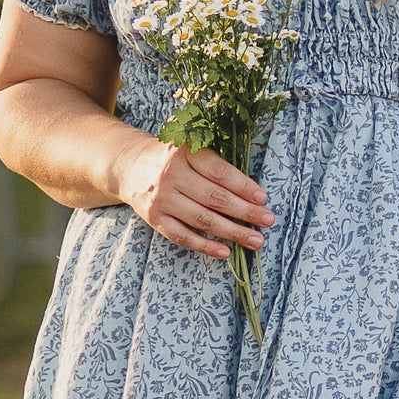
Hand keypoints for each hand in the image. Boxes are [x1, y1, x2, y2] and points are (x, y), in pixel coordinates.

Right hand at [114, 134, 272, 262]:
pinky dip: (205, 246)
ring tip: (255, 240)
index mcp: (184, 151)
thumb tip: (252, 191)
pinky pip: (183, 236)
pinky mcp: (155, 218)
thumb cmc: (173, 158)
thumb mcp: (190, 146)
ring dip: (232, 232)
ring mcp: (162, 198)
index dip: (243, 186)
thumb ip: (215, 160)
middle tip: (267, 220)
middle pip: (214, 197)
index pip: (219, 171)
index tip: (262, 198)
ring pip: (202, 219)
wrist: (130, 167)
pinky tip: (225, 252)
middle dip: (245, 211)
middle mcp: (170, 174)